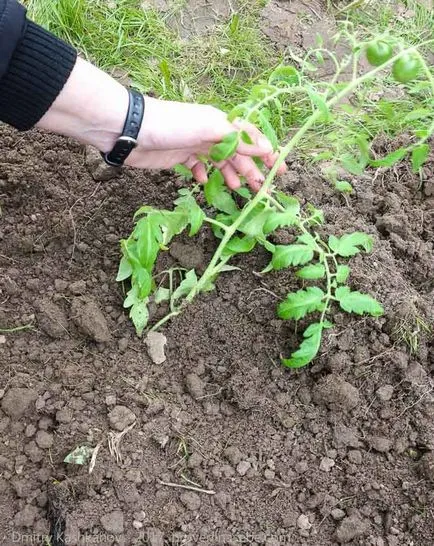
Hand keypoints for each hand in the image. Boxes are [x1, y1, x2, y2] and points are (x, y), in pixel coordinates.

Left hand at [37, 58, 286, 190]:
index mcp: (220, 123)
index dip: (266, 153)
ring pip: (219, 162)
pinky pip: (197, 167)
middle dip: (251, 169)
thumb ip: (236, 139)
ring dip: (230, 174)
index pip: (250, 137)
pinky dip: (203, 175)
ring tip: (238, 189)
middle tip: (261, 189)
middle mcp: (210, 133)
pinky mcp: (179, 157)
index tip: (278, 171)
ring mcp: (194, 145)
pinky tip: (205, 182)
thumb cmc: (172, 124)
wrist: (132, 131)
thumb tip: (264, 148)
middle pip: (237, 153)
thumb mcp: (209, 129)